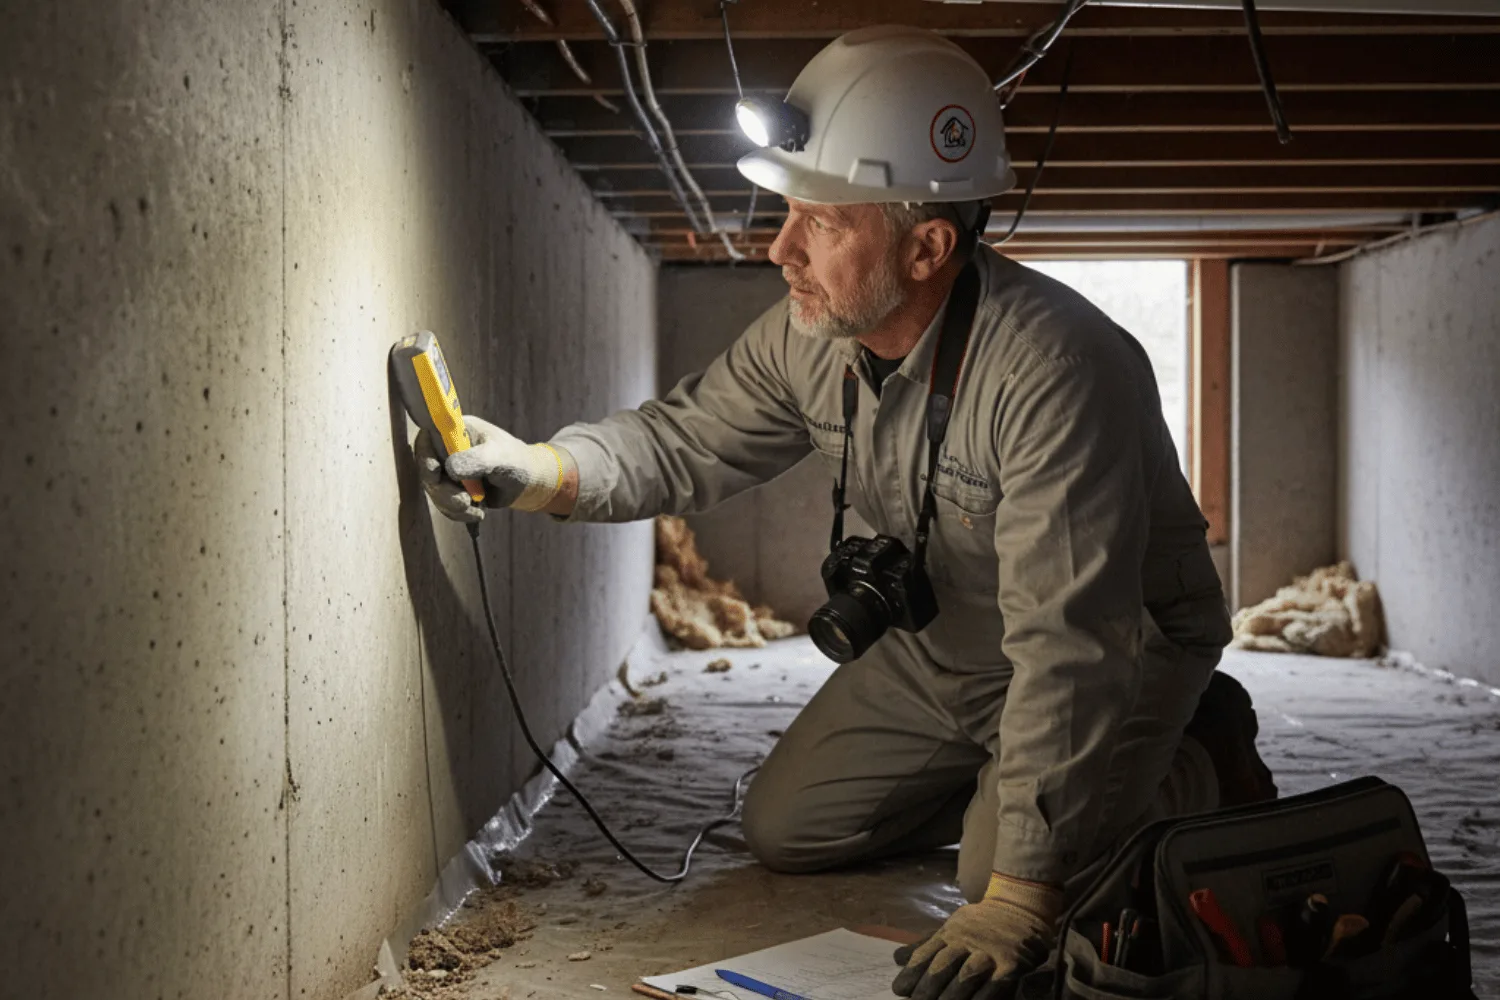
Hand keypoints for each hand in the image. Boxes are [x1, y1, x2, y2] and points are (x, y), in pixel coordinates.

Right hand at [413, 415, 568, 521]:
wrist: (526, 481)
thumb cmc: (515, 460)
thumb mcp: (498, 457)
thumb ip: (476, 460)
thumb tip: (450, 469)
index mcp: (455, 430)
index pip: (428, 438)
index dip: (425, 456)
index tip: (435, 472)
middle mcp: (445, 449)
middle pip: (428, 470)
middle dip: (443, 491)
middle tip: (464, 502)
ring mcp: (446, 470)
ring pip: (435, 491)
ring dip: (452, 505)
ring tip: (477, 511)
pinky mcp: (451, 488)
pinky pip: (444, 504)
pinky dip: (459, 513)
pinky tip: (478, 514)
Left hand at [892, 873, 1061, 999]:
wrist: (1020, 905)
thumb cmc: (980, 923)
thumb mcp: (952, 927)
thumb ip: (927, 945)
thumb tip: (897, 959)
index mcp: (949, 933)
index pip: (925, 954)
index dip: (911, 974)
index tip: (898, 990)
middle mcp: (966, 940)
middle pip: (942, 965)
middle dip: (927, 988)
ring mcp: (989, 951)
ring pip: (966, 975)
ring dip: (951, 995)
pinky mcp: (1011, 963)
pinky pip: (995, 984)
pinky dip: (983, 998)